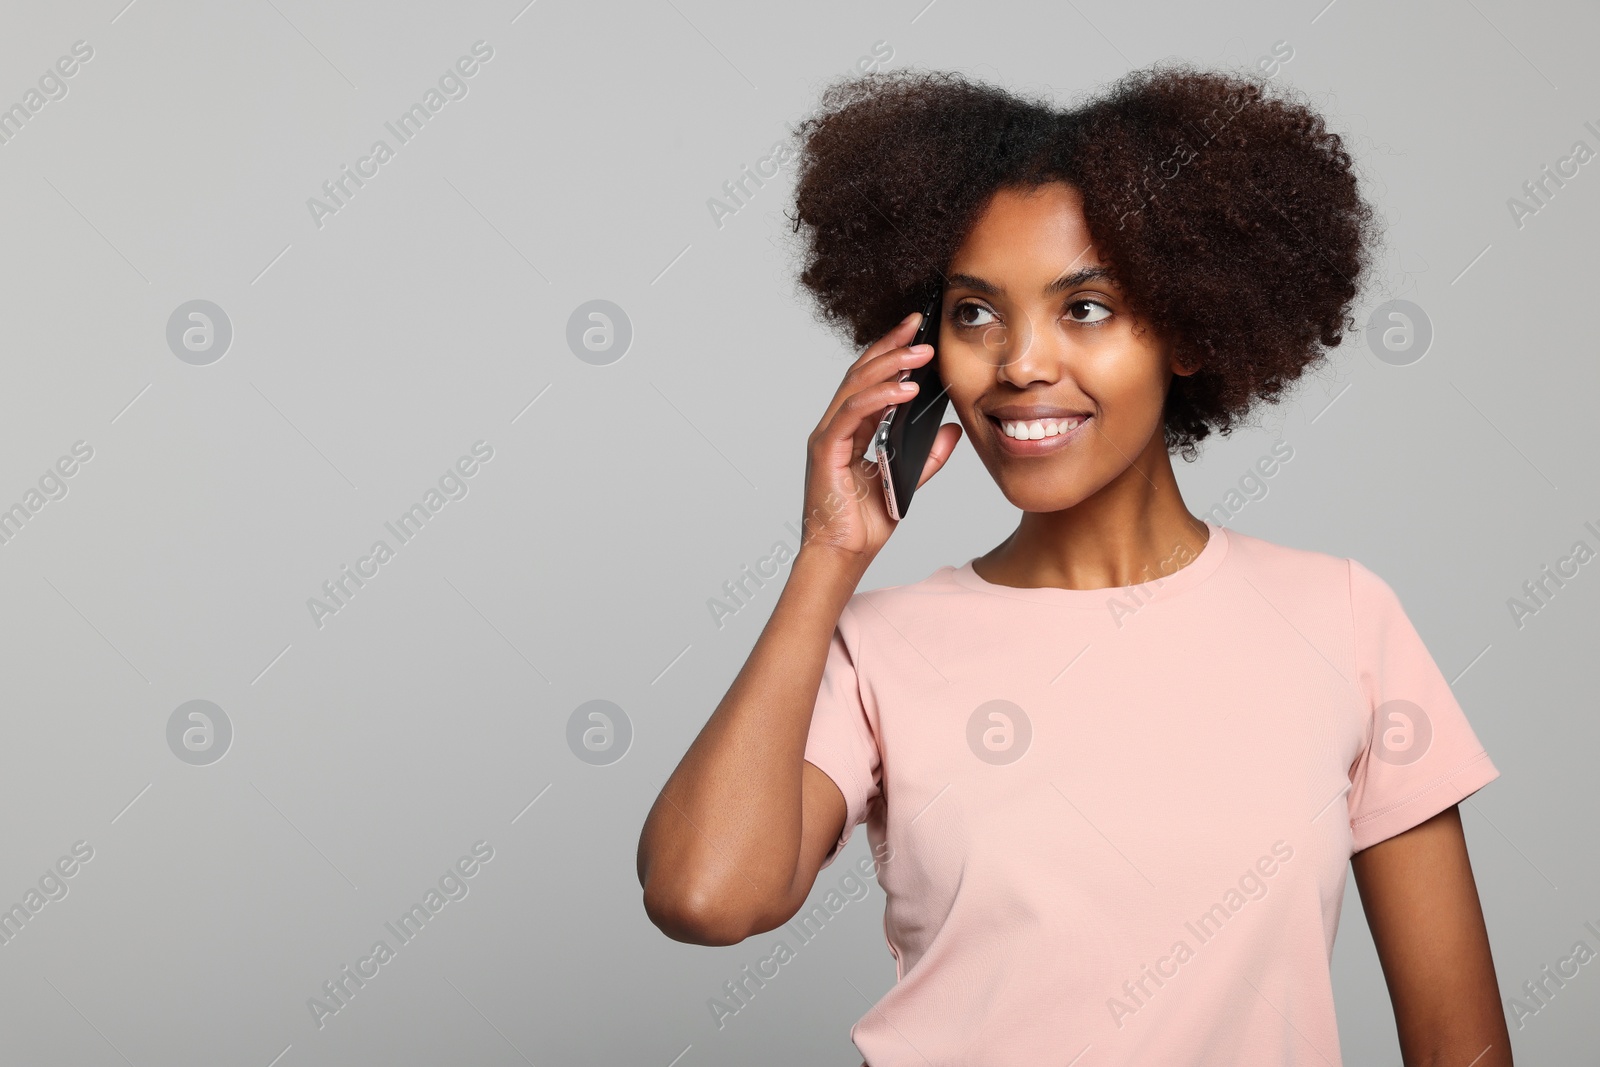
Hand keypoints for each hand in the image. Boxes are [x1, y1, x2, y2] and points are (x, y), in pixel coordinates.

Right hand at [798, 310, 963, 564]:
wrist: (844, 554)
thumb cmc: (865, 522)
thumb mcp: (907, 481)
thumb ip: (928, 456)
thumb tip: (951, 428)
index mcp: (851, 430)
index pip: (870, 380)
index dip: (892, 352)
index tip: (918, 331)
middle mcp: (836, 426)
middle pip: (861, 372)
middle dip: (890, 345)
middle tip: (918, 324)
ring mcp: (828, 436)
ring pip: (856, 385)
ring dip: (889, 365)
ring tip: (920, 354)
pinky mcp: (826, 450)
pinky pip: (853, 413)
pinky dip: (879, 397)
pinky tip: (905, 390)